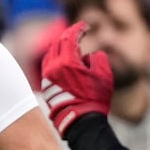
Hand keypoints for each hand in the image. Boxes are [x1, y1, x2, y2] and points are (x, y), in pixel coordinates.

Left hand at [39, 20, 113, 136]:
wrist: (80, 123)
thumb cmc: (94, 99)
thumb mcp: (103, 74)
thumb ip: (97, 58)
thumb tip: (89, 56)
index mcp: (67, 61)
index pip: (70, 37)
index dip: (78, 29)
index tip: (85, 26)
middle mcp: (54, 66)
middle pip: (58, 43)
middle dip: (68, 36)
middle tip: (78, 33)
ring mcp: (47, 77)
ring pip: (50, 54)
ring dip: (60, 47)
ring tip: (70, 46)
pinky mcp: (45, 86)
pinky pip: (48, 66)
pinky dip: (55, 59)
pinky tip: (63, 61)